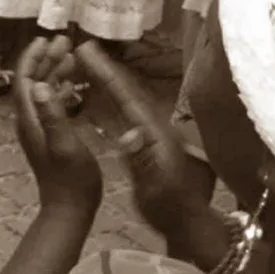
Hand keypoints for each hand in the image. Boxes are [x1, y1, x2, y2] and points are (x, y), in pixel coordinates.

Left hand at [14, 35, 102, 213]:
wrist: (69, 208)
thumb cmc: (72, 179)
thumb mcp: (65, 145)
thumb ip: (52, 116)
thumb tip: (39, 85)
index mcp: (30, 120)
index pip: (24, 80)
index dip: (32, 58)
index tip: (44, 39)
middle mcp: (29, 121)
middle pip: (32, 82)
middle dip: (45, 60)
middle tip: (63, 41)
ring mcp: (39, 129)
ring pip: (42, 91)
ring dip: (53, 72)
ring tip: (71, 56)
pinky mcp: (50, 136)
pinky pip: (51, 105)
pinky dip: (60, 90)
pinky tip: (73, 84)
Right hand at [75, 41, 210, 234]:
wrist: (190, 225)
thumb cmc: (169, 211)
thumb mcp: (153, 189)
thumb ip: (142, 161)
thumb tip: (128, 132)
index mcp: (156, 136)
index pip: (127, 98)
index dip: (107, 74)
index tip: (88, 54)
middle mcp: (158, 129)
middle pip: (129, 92)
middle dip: (107, 70)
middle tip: (85, 48)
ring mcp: (157, 135)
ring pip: (131, 99)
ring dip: (111, 80)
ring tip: (91, 63)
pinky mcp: (154, 142)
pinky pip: (132, 111)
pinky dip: (117, 96)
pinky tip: (109, 94)